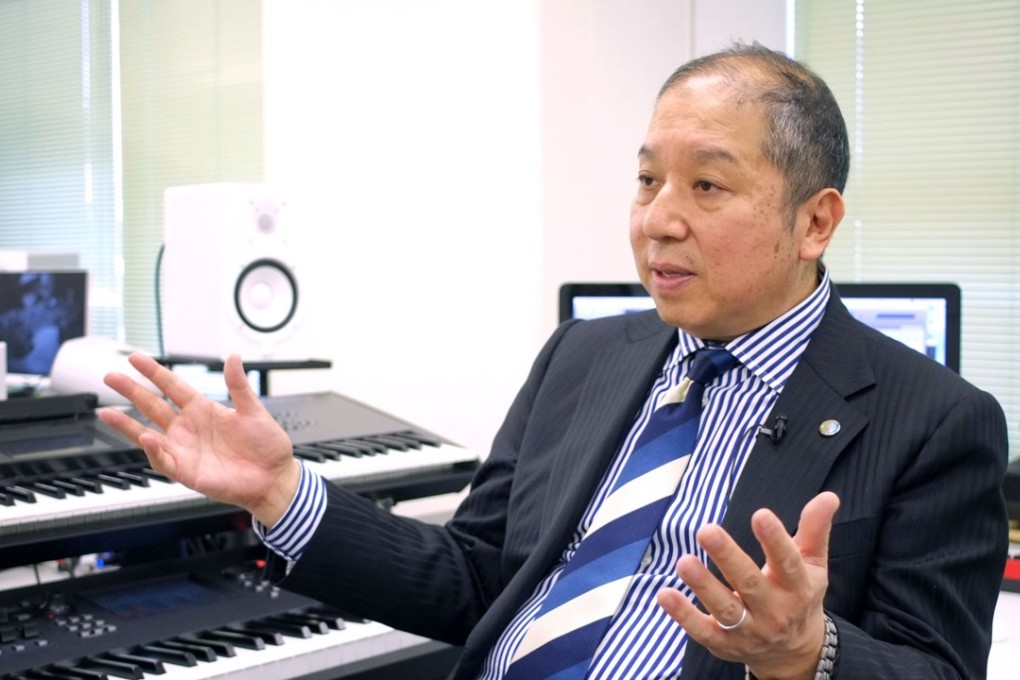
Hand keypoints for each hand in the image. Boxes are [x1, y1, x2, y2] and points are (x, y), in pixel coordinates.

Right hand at [97, 353, 299, 526]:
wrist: (274, 478)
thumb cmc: (267, 447)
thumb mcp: (254, 411)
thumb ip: (239, 386)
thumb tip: (234, 358)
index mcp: (203, 410)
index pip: (173, 387)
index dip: (154, 373)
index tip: (135, 358)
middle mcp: (189, 428)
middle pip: (153, 406)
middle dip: (131, 391)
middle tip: (110, 377)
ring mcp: (185, 449)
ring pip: (147, 434)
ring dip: (127, 425)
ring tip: (105, 412)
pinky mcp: (186, 471)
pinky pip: (163, 460)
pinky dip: (154, 451)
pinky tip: (147, 438)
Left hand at [656, 491, 839, 679]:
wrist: (794, 652)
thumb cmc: (799, 595)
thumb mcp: (813, 565)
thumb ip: (815, 530)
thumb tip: (829, 496)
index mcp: (798, 587)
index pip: (788, 563)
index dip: (775, 540)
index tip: (760, 515)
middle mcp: (774, 611)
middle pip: (750, 584)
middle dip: (728, 558)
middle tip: (706, 530)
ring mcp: (749, 631)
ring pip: (725, 609)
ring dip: (703, 586)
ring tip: (683, 561)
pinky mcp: (724, 644)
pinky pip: (702, 631)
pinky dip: (683, 615)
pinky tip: (665, 594)